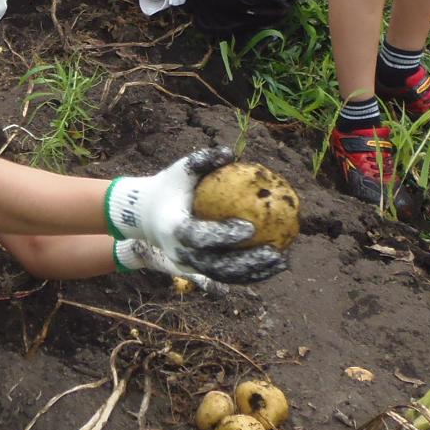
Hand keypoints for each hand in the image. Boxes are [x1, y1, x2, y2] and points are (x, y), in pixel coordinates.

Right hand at [104, 146, 287, 286]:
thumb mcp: (180, 170)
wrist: (148, 215)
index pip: (200, 236)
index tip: (250, 227)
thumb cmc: (170, 187)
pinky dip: (250, 274)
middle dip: (247, 262)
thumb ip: (202, 160)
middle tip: (274, 252)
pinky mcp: (198, 272)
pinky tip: (272, 265)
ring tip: (281, 261)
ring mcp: (189, 266)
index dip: (224, 235)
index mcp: (174, 229)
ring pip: (225, 276)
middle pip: (216, 265)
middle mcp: (181, 253)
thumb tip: (229, 152)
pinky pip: (226, 276)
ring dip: (254, 273)